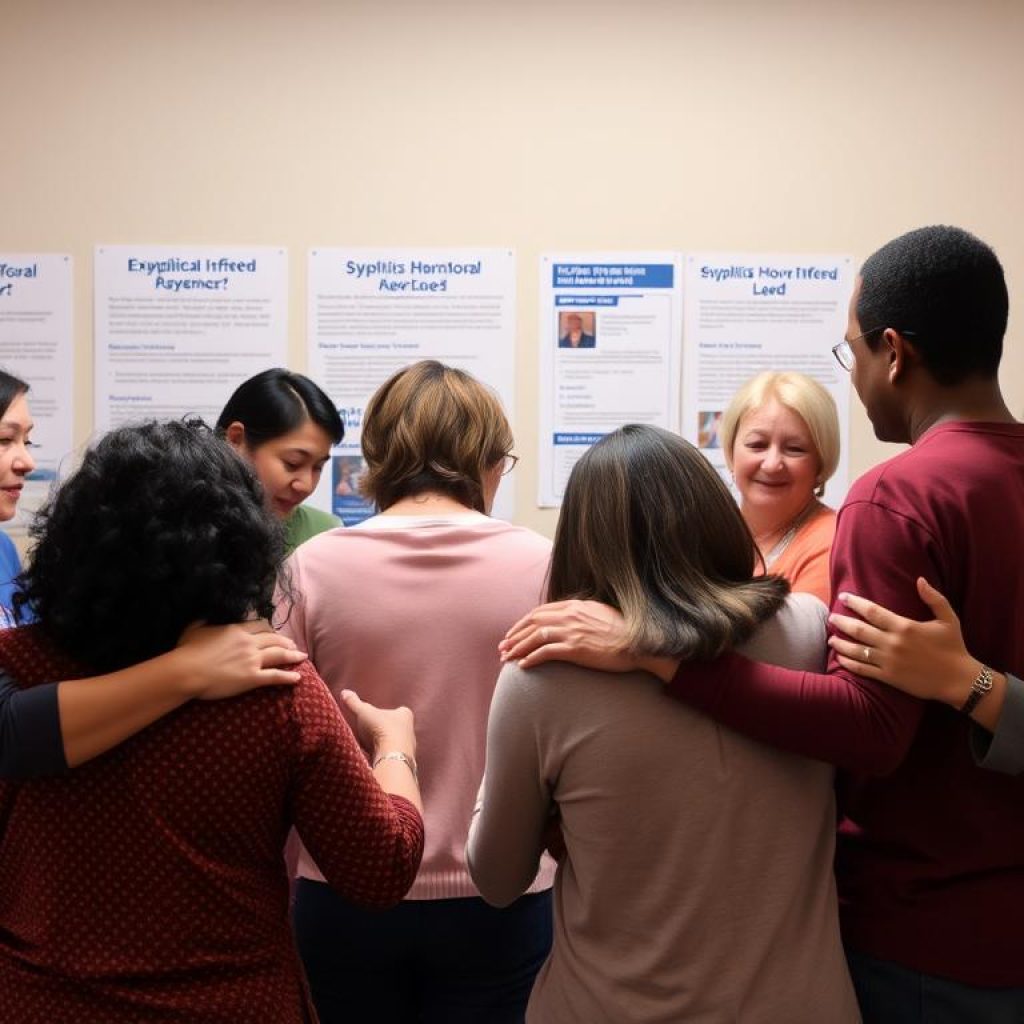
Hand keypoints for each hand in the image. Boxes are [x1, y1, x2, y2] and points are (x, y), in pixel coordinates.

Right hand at [177, 621, 306, 699]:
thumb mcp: (195, 628)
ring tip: (301, 656)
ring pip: (279, 655)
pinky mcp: (252, 678)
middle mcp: (249, 643)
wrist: (187, 671)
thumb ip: (204, 620)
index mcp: (237, 630)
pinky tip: (298, 678)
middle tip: (293, 644)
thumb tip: (206, 615)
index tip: (274, 632)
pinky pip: (275, 676)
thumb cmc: (187, 650)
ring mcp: (252, 660)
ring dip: (292, 655)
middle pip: (273, 639)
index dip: (270, 629)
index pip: (260, 626)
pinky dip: (288, 677)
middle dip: (285, 641)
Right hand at [340, 689, 415, 759]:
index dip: (387, 712)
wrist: (392, 756)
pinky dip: (384, 756)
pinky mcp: (403, 762)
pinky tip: (374, 758)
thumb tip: (344, 692)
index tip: (376, 715)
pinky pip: (391, 756)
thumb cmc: (381, 728)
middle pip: (398, 728)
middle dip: (386, 729)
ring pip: (395, 743)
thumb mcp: (364, 712)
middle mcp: (410, 730)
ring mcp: (408, 748)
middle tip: (372, 731)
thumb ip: (354, 703)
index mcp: (405, 715)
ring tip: (370, 746)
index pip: (399, 710)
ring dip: (384, 745)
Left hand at [498, 599, 671, 674]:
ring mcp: (572, 631)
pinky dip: (531, 658)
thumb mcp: (601, 613)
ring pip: (535, 637)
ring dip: (517, 647)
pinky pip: (546, 652)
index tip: (513, 633)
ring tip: (507, 658)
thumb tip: (569, 618)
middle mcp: (571, 615)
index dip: (523, 623)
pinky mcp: (575, 648)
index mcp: (575, 605)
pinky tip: (523, 666)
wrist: (640, 644)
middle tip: (502, 647)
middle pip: (533, 622)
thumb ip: (582, 614)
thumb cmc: (624, 632)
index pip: (540, 611)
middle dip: (514, 635)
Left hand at [827, 577, 978, 704]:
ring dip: (841, 643)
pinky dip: (849, 663)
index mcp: (904, 627)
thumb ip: (934, 598)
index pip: (872, 611)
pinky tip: (840, 658)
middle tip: (831, 617)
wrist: (959, 679)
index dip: (855, 603)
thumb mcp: (949, 618)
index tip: (843, 597)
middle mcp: (893, 643)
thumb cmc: (954, 646)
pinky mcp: (889, 677)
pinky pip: (863, 669)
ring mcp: (889, 661)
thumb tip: (920, 580)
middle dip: (842, 622)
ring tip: (830, 638)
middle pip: (859, 629)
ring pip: (857, 650)